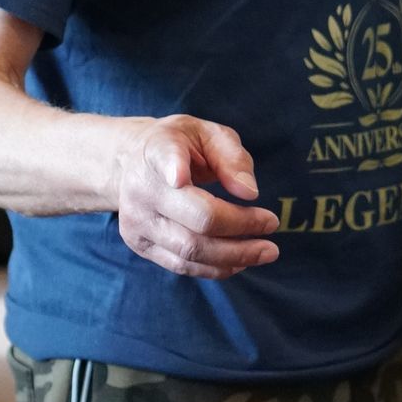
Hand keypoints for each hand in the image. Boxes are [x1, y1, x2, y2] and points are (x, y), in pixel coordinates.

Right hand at [115, 116, 279, 276]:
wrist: (129, 162)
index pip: (164, 159)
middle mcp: (141, 189)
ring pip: (189, 251)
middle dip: (240, 228)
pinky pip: (181, 265)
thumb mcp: (207, 134)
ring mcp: (137, 221)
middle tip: (272, 228)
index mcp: (157, 151)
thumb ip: (231, 157)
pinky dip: (215, 268)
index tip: (179, 177)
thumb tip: (250, 192)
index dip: (171, 168)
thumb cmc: (179, 146)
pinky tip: (240, 261)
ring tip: (266, 251)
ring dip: (234, 256)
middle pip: (196, 220)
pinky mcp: (140, 244)